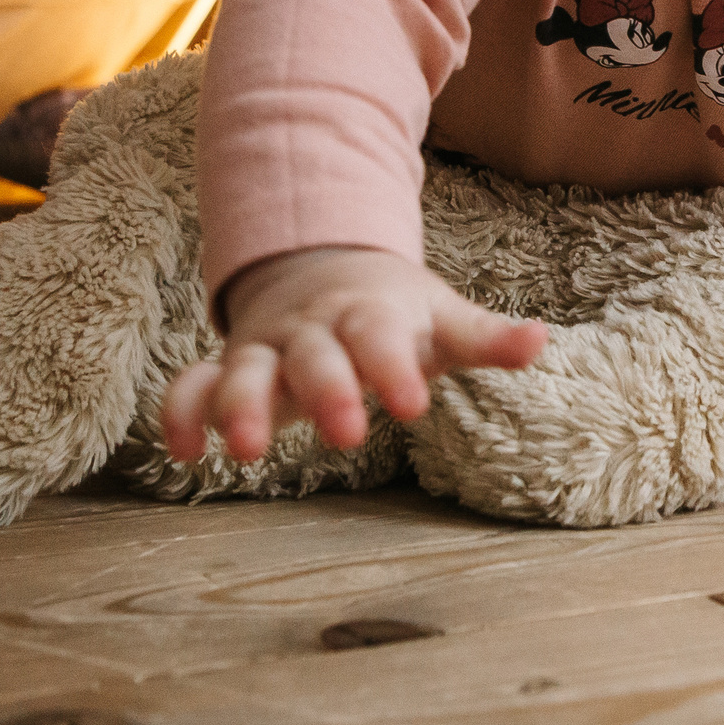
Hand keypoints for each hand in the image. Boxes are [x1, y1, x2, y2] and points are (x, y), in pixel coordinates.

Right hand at [161, 246, 548, 462]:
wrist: (324, 269)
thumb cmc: (395, 313)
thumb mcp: (441, 320)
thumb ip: (486, 337)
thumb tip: (541, 341)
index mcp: (366, 313)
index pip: (379, 336)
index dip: (393, 367)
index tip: (412, 405)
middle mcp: (311, 329)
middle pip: (313, 356)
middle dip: (326, 391)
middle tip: (346, 434)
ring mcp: (264, 348)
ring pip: (242, 370)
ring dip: (239, 405)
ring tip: (245, 450)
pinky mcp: (228, 368)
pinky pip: (193, 386)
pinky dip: (182, 412)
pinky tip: (185, 454)